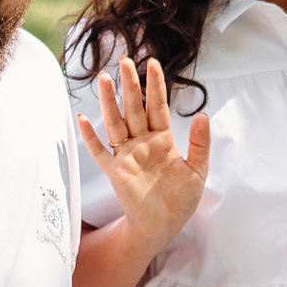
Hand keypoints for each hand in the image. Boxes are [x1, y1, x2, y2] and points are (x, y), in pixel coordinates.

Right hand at [78, 57, 210, 255]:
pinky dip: (90, 137)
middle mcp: (143, 143)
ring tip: (105, 78)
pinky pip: (100, 152)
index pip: (158, 107)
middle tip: (125, 60)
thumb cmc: (181, 199)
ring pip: (116, 123)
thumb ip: (200, 144)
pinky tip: (83, 119)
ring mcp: (127, 156)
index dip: (155, 86)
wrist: (163, 226)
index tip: (153, 63)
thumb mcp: (197, 171)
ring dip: (109, 102)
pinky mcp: (115, 172)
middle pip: (134, 109)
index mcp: (163, 140)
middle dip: (131, 85)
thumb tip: (203, 115)